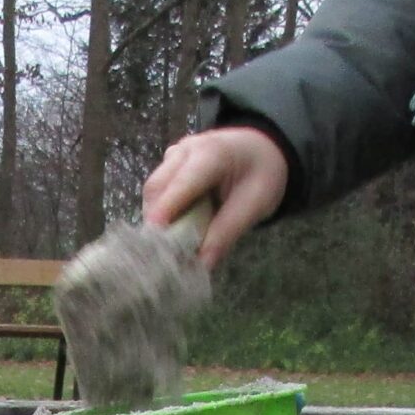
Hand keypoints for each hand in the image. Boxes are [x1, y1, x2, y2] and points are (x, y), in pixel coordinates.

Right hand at [141, 127, 287, 268]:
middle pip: (156, 187)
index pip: (181, 184)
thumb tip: (202, 265)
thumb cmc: (262, 173)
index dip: (164, 212)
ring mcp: (175, 155)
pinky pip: (158, 190)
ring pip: (152, 190)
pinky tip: (175, 227)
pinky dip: (162, 211)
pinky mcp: (170, 164)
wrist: (263, 149)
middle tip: (163, 254)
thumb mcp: (255, 204)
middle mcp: (186, 150)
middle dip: (156, 221)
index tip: (152, 241)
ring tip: (170, 244)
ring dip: (157, 217)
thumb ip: (227, 232)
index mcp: (211, 154)